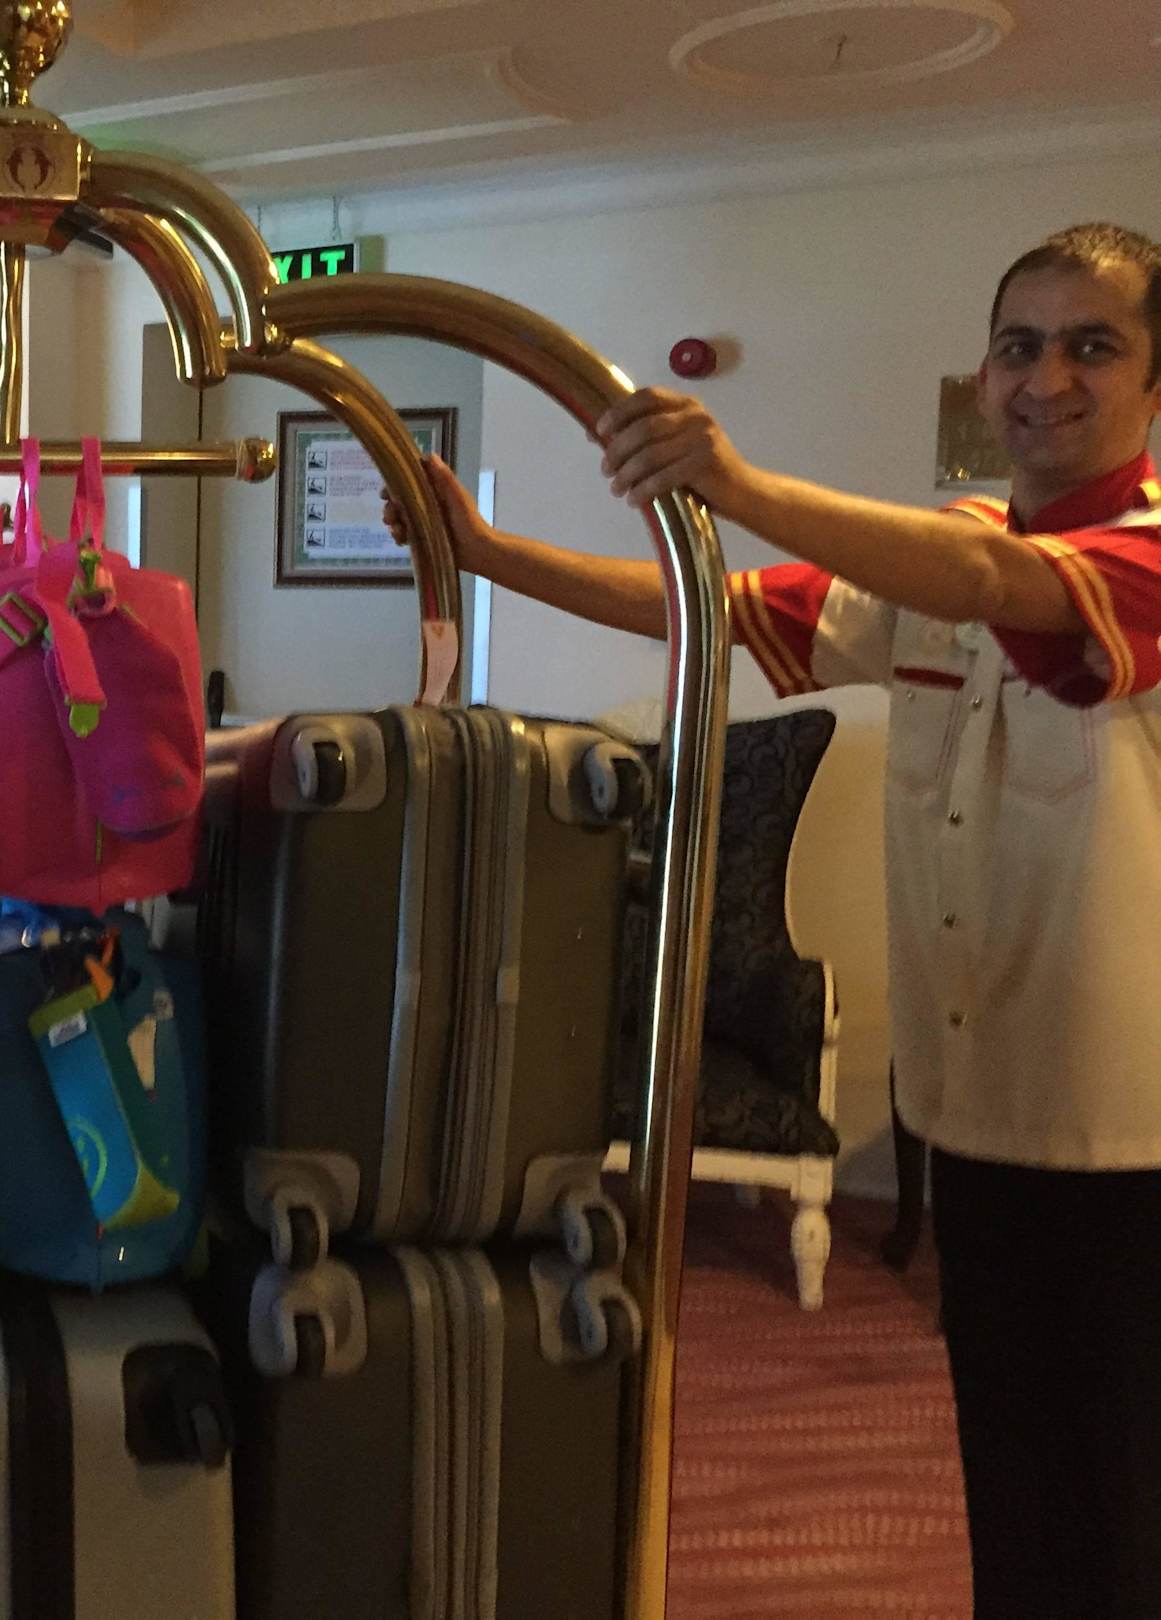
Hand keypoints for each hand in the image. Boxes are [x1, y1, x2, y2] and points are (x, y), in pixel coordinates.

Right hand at [382, 455, 492, 571]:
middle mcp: (427, 504)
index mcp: (434, 490)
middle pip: (399, 501)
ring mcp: (424, 521)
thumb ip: (444, 477)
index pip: (408, 481)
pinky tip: (401, 541)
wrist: (478, 552)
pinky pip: (405, 534)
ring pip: (400, 518)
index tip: (386, 493)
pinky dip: (399, 536)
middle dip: (390, 508)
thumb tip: (429, 454)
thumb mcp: (457, 497)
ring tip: (397, 531)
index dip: (394, 485)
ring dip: (394, 523)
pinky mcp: (423, 538)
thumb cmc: (470, 521)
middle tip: (390, 517)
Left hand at [596, 387, 749, 514]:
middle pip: (643, 428)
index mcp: (686, 404)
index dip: (619, 412)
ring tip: (616, 489)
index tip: (601, 431)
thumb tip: (595, 434)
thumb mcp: (671, 448)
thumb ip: (640, 438)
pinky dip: (644, 490)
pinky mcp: (706, 462)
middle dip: (617, 450)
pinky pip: (664, 477)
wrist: (742, 491)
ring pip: (650, 455)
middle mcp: (696, 415)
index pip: (646, 397)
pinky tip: (634, 500)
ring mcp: (703, 438)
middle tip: (606, 470)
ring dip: (626, 474)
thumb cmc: (702, 470)